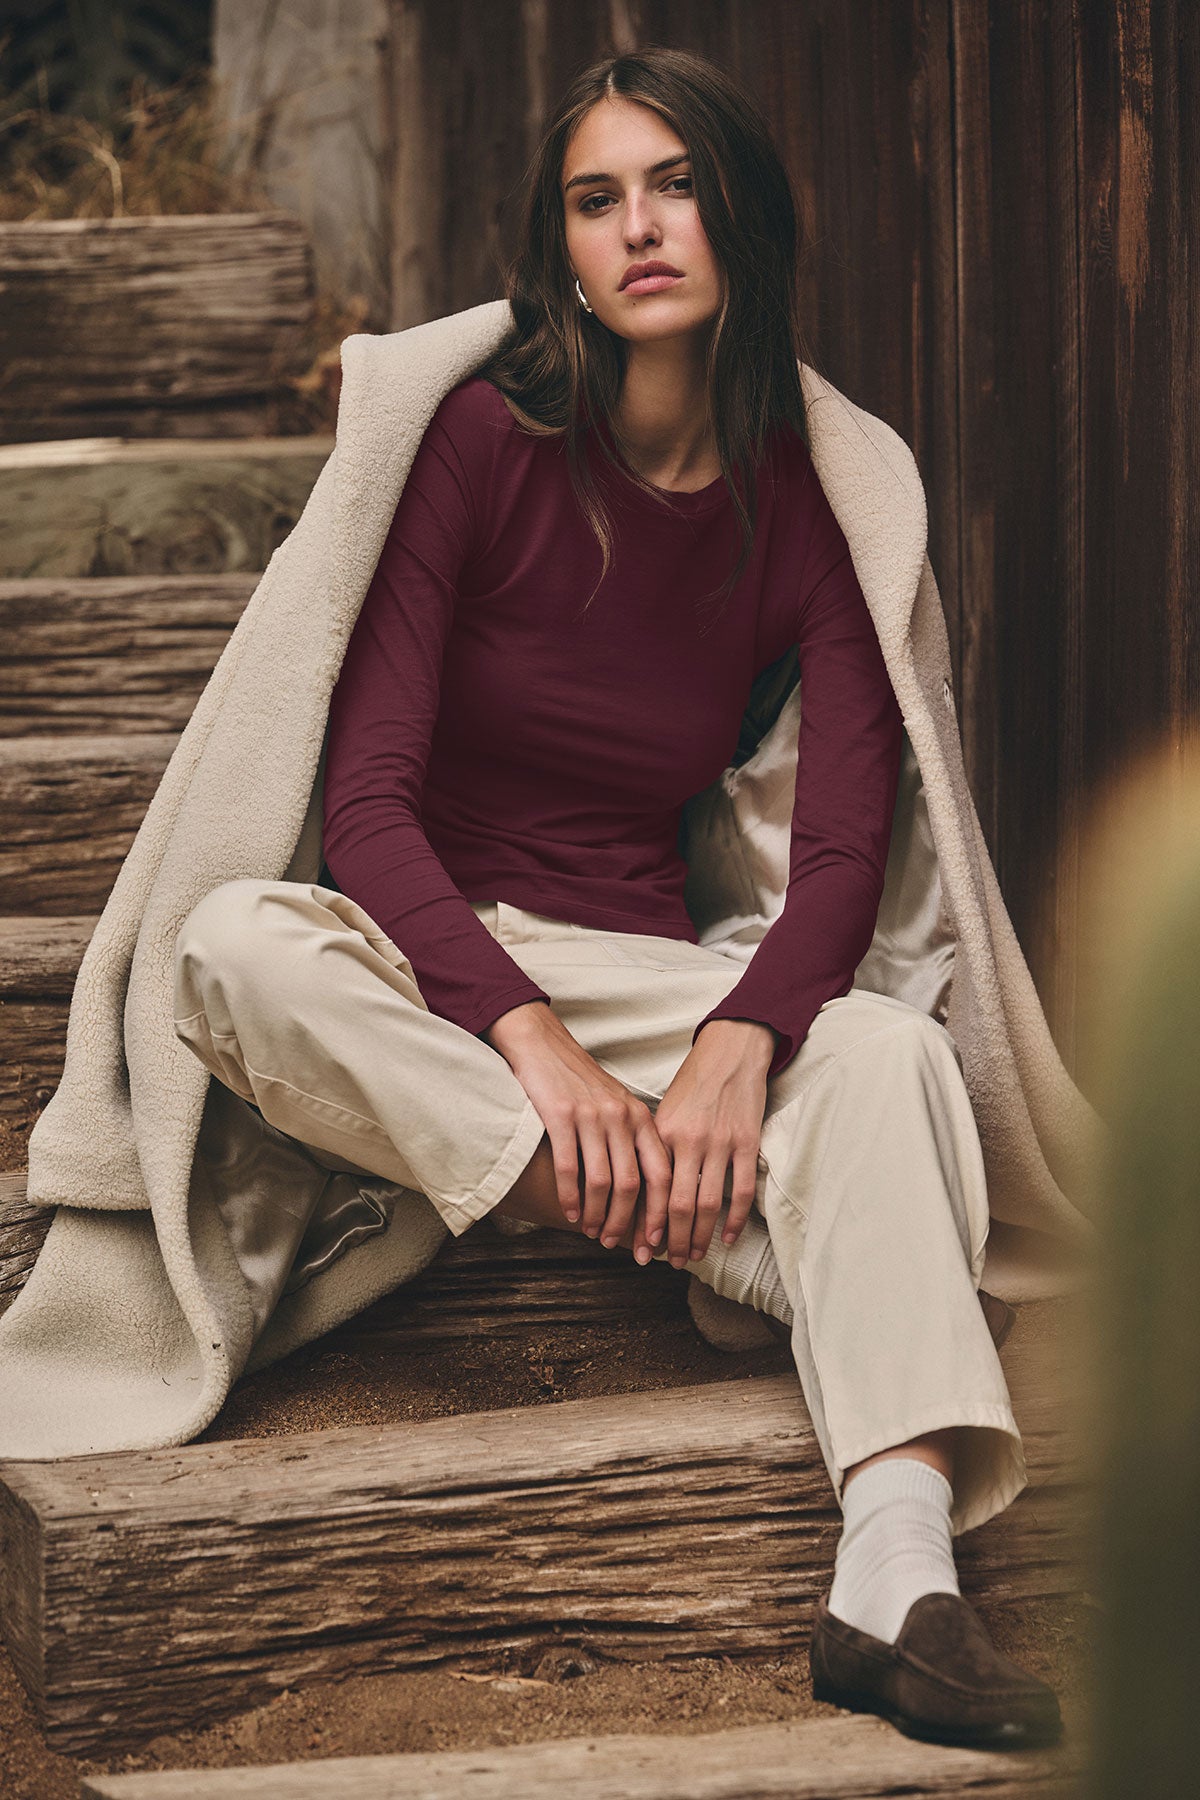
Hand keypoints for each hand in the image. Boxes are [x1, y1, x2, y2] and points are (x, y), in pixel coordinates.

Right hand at [484, 1000, 672, 1249]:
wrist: (543, 1044)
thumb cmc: (580, 1083)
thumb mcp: (617, 1106)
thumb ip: (632, 1141)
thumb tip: (643, 1192)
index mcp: (640, 1117)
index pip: (661, 1173)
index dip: (660, 1213)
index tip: (656, 1241)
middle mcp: (621, 1117)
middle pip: (633, 1184)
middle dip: (626, 1223)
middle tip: (618, 1246)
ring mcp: (591, 1117)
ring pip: (601, 1181)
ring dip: (596, 1215)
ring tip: (591, 1233)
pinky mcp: (561, 1116)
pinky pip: (569, 1167)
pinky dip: (571, 1197)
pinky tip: (570, 1213)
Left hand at [643, 1018, 774, 1266]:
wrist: (730, 1053)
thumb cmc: (693, 1084)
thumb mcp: (664, 1112)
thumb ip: (654, 1148)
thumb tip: (640, 1190)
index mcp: (663, 1133)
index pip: (652, 1190)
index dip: (646, 1224)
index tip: (642, 1246)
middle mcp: (690, 1141)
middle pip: (678, 1205)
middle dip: (673, 1239)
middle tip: (670, 1262)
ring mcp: (720, 1143)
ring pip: (708, 1204)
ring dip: (700, 1236)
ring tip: (694, 1255)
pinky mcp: (747, 1143)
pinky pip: (740, 1190)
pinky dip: (733, 1219)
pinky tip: (726, 1237)